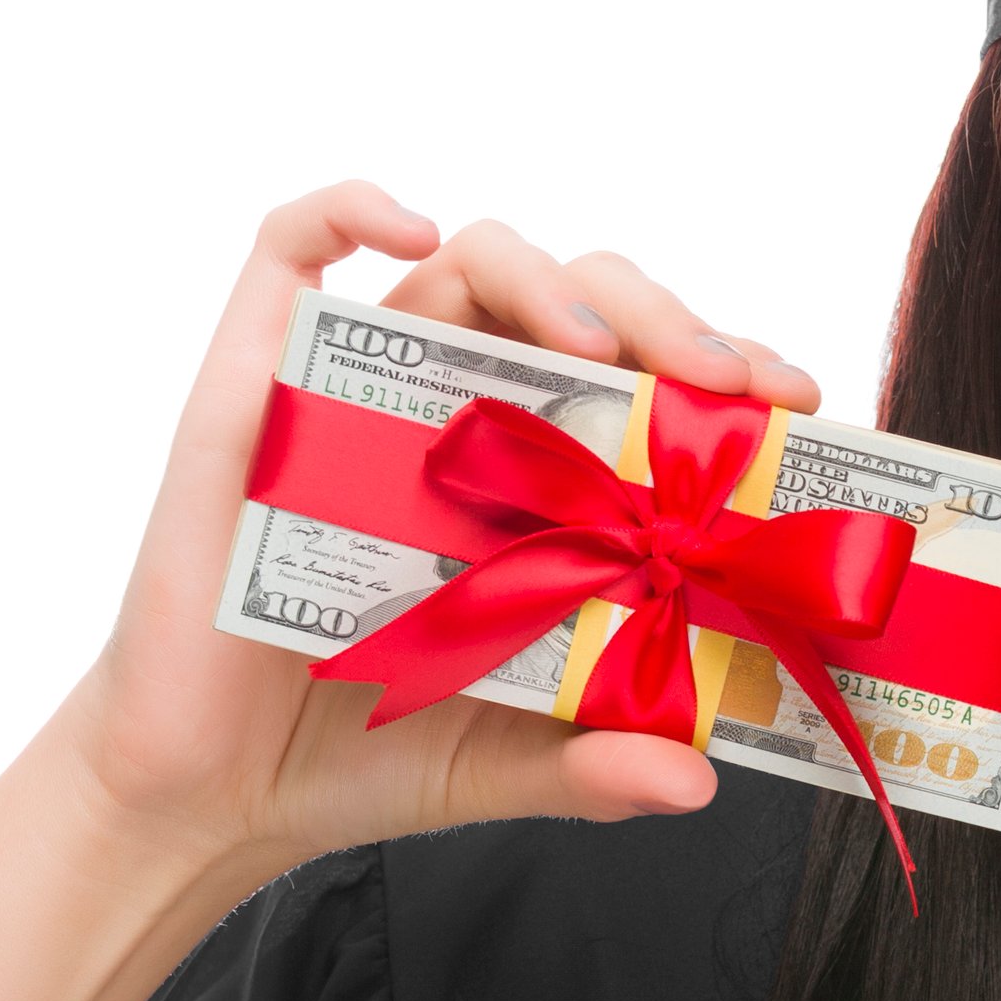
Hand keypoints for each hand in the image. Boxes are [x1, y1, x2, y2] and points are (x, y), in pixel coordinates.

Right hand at [66, 188, 823, 875]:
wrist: (209, 793)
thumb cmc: (362, 752)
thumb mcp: (509, 764)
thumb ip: (597, 765)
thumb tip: (695, 783)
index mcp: (536, 480)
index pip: (646, 380)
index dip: (723, 369)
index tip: (791, 404)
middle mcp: (458, 416)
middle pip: (576, 303)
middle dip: (664, 318)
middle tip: (724, 384)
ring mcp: (357, 392)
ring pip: (465, 261)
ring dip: (547, 279)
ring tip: (598, 350)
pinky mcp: (252, 385)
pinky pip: (290, 248)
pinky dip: (349, 207)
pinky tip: (409, 229)